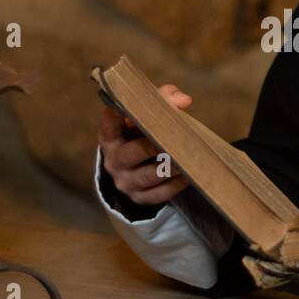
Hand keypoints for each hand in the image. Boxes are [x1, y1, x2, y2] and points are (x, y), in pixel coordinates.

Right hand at [98, 83, 191, 205]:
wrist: (133, 171)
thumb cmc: (141, 135)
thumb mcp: (144, 119)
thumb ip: (162, 101)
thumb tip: (183, 100)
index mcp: (110, 137)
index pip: (109, 123)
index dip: (117, 114)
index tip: (130, 107)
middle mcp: (114, 161)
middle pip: (133, 153)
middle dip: (153, 145)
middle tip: (174, 138)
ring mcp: (126, 182)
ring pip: (150, 174)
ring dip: (170, 166)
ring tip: (188, 156)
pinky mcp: (141, 198)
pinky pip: (161, 192)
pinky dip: (176, 183)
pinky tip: (189, 174)